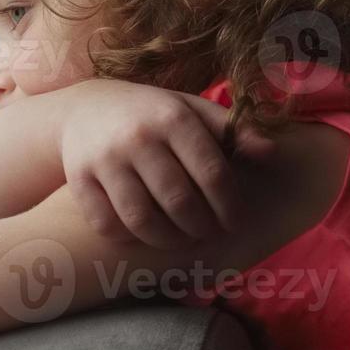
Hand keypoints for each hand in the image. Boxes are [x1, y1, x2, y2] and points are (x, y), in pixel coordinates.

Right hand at [57, 79, 272, 248]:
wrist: (85, 109)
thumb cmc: (153, 115)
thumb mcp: (192, 110)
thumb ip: (233, 131)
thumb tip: (271, 155)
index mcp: (173, 117)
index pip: (212, 173)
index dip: (230, 206)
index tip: (235, 222)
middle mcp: (138, 136)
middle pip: (179, 202)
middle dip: (201, 227)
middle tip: (208, 232)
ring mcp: (104, 159)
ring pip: (142, 219)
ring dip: (168, 239)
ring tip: (180, 238)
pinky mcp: (78, 178)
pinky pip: (107, 224)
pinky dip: (128, 237)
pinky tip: (143, 233)